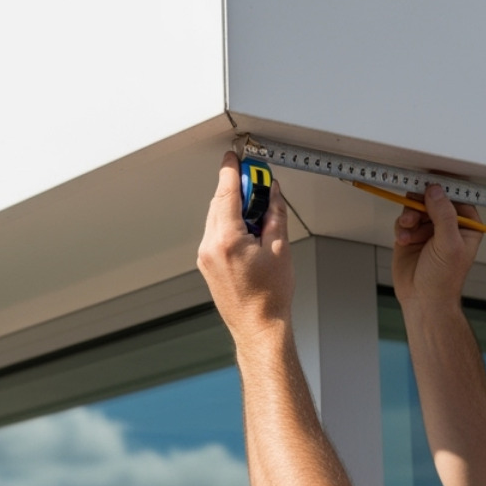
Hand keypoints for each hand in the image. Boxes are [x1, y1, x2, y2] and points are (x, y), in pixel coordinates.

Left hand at [197, 152, 295, 344]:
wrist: (258, 328)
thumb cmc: (269, 297)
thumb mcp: (280, 248)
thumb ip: (274, 214)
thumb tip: (272, 193)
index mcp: (227, 240)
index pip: (227, 193)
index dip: (232, 171)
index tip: (235, 158)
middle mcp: (210, 247)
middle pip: (219, 202)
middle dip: (237, 188)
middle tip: (257, 181)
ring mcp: (205, 257)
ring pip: (216, 217)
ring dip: (234, 206)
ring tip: (259, 211)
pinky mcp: (207, 264)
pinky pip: (215, 232)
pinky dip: (230, 223)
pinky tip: (249, 229)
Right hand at [393, 184, 482, 312]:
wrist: (423, 301)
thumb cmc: (443, 280)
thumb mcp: (449, 244)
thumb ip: (443, 215)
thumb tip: (436, 191)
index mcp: (466, 225)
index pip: (457, 197)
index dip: (444, 189)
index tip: (431, 182)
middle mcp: (448, 225)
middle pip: (433, 199)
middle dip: (421, 203)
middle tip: (414, 204)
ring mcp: (428, 230)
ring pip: (416, 208)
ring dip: (409, 216)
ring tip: (408, 228)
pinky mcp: (411, 236)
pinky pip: (403, 220)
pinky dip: (402, 228)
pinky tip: (404, 239)